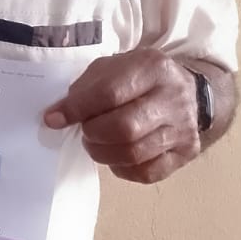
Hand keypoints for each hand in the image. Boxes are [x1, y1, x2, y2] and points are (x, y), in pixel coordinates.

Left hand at [44, 50, 199, 184]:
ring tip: (97, 143)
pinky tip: (117, 156)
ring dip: (104, 153)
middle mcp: (174, 97)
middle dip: (93, 134)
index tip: (53, 119)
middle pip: (125, 128)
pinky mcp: (186, 152)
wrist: (186, 91)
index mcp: (153, 67)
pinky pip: (147, 172)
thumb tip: (57, 116)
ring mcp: (183, 127)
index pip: (109, 93)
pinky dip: (123, 168)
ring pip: (134, 153)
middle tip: (85, 131)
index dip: (77, 109)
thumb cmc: (139, 79)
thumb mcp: (112, 68)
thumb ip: (85, 88)